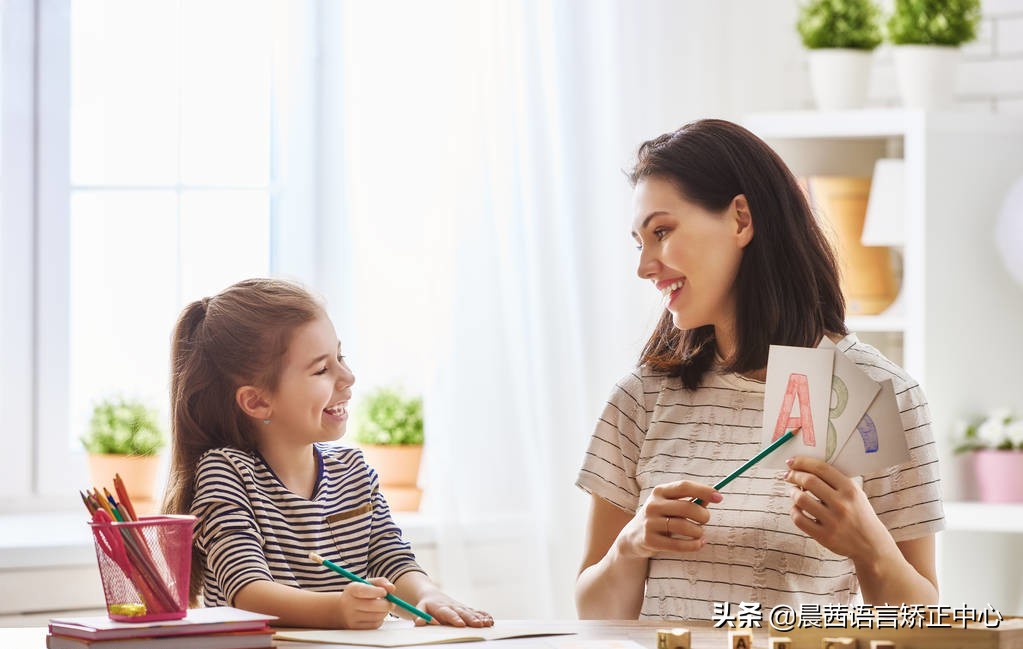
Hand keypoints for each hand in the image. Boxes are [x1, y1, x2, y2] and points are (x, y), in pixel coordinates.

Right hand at [337, 577, 395, 629]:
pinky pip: (375, 625)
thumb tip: (392, 588)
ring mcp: (352, 617)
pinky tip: (377, 614)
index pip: (365, 591)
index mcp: (352, 590)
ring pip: (376, 616)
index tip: (384, 592)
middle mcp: (350, 604)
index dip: (378, 591)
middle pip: (373, 606)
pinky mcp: (357, 628)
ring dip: (385, 611)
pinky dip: (381, 619)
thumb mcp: (367, 584)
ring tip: (383, 607)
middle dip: (386, 603)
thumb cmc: (359, 594)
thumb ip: (381, 582)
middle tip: (391, 601)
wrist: (343, 609)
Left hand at [412, 590, 493, 627]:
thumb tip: (419, 622)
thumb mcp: (420, 609)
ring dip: (480, 618)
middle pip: (463, 613)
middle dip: (471, 619)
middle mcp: (453, 606)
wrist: (432, 595)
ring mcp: (461, 607)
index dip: (455, 618)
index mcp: (441, 608)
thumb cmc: (426, 605)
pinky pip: (476, 612)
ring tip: (487, 623)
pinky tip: (490, 620)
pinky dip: (483, 615)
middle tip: (478, 625)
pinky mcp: (466, 608)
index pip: (449, 613)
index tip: (460, 624)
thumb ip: (419, 615)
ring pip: (472, 612)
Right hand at [615, 480, 721, 558]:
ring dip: (698, 531)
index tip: (719, 497)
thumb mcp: (671, 505)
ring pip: (684, 526)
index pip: (684, 486)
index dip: (703, 491)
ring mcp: (650, 523)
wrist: (633, 537)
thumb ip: (690, 501)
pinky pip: (678, 545)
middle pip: (686, 507)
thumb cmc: (660, 517)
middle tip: (706, 520)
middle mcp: (653, 505)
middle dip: (703, 515)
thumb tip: (713, 498)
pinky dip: (693, 545)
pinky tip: (699, 544)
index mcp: (659, 491)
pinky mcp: (650, 540)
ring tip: (699, 533)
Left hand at [784, 456, 898, 565]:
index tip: (792, 462)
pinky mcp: (824, 536)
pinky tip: (797, 508)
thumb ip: (835, 481)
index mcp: (850, 489)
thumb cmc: (860, 515)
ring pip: (801, 499)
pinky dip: (794, 511)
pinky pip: (799, 519)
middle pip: (808, 481)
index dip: (802, 462)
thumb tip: (805, 467)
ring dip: (792, 493)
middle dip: (794, 475)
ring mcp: (833, 521)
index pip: (821, 468)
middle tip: (788, 476)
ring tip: (793, 492)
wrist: (872, 545)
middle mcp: (842, 504)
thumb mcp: (856, 494)